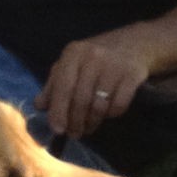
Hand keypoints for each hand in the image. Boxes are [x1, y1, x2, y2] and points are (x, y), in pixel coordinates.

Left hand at [37, 35, 151, 139]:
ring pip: (99, 105)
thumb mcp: (73, 63)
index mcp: (74, 53)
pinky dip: (112, 114)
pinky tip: (108, 114)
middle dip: (76, 122)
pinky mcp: (133, 74)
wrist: (137, 42)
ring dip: (92, 122)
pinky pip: (118, 105)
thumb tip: (39, 105)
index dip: (58, 111)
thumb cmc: (99, 57)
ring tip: (90, 127)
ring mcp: (114, 65)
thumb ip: (55, 83)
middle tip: (75, 134)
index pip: (62, 86)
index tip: (57, 130)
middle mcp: (93, 57)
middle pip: (80, 99)